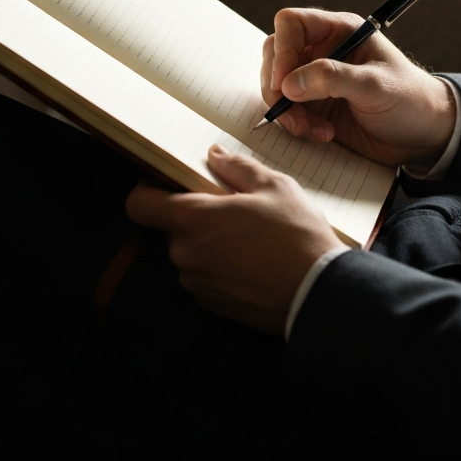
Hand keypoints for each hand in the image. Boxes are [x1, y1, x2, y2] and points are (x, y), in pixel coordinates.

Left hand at [125, 145, 346, 334]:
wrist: (320, 294)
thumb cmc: (298, 236)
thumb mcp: (274, 187)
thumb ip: (237, 167)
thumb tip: (215, 155)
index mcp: (193, 219)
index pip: (139, 205)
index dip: (147, 193)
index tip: (167, 186)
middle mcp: (186, 254)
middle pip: (172, 229)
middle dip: (195, 218)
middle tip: (231, 210)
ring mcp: (198, 283)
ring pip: (191, 254)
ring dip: (209, 244)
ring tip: (249, 238)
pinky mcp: (213, 305)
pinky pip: (205, 278)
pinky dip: (221, 268)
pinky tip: (253, 263)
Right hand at [260, 8, 455, 167]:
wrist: (423, 135)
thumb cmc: (409, 99)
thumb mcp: (374, 85)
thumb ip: (332, 79)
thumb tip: (288, 83)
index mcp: (339, 31)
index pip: (292, 24)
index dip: (282, 50)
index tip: (283, 81)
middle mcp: (322, 51)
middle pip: (275, 54)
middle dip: (276, 85)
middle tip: (290, 110)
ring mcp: (315, 79)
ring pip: (275, 85)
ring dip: (287, 111)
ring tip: (312, 128)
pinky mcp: (314, 105)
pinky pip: (287, 111)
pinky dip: (296, 125)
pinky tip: (322, 133)